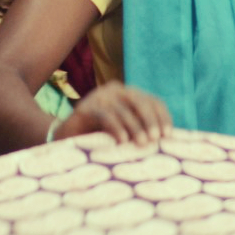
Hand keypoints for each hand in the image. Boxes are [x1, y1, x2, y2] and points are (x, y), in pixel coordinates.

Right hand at [53, 82, 172, 146]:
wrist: (66, 139)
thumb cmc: (100, 137)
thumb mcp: (124, 130)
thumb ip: (141, 130)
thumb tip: (165, 141)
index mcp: (128, 94)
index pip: (152, 101)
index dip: (162, 116)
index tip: (168, 134)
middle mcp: (115, 90)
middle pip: (140, 101)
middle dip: (150, 120)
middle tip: (156, 138)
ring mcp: (99, 96)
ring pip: (123, 109)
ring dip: (135, 127)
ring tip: (142, 143)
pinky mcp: (86, 107)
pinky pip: (105, 116)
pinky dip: (116, 128)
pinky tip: (122, 141)